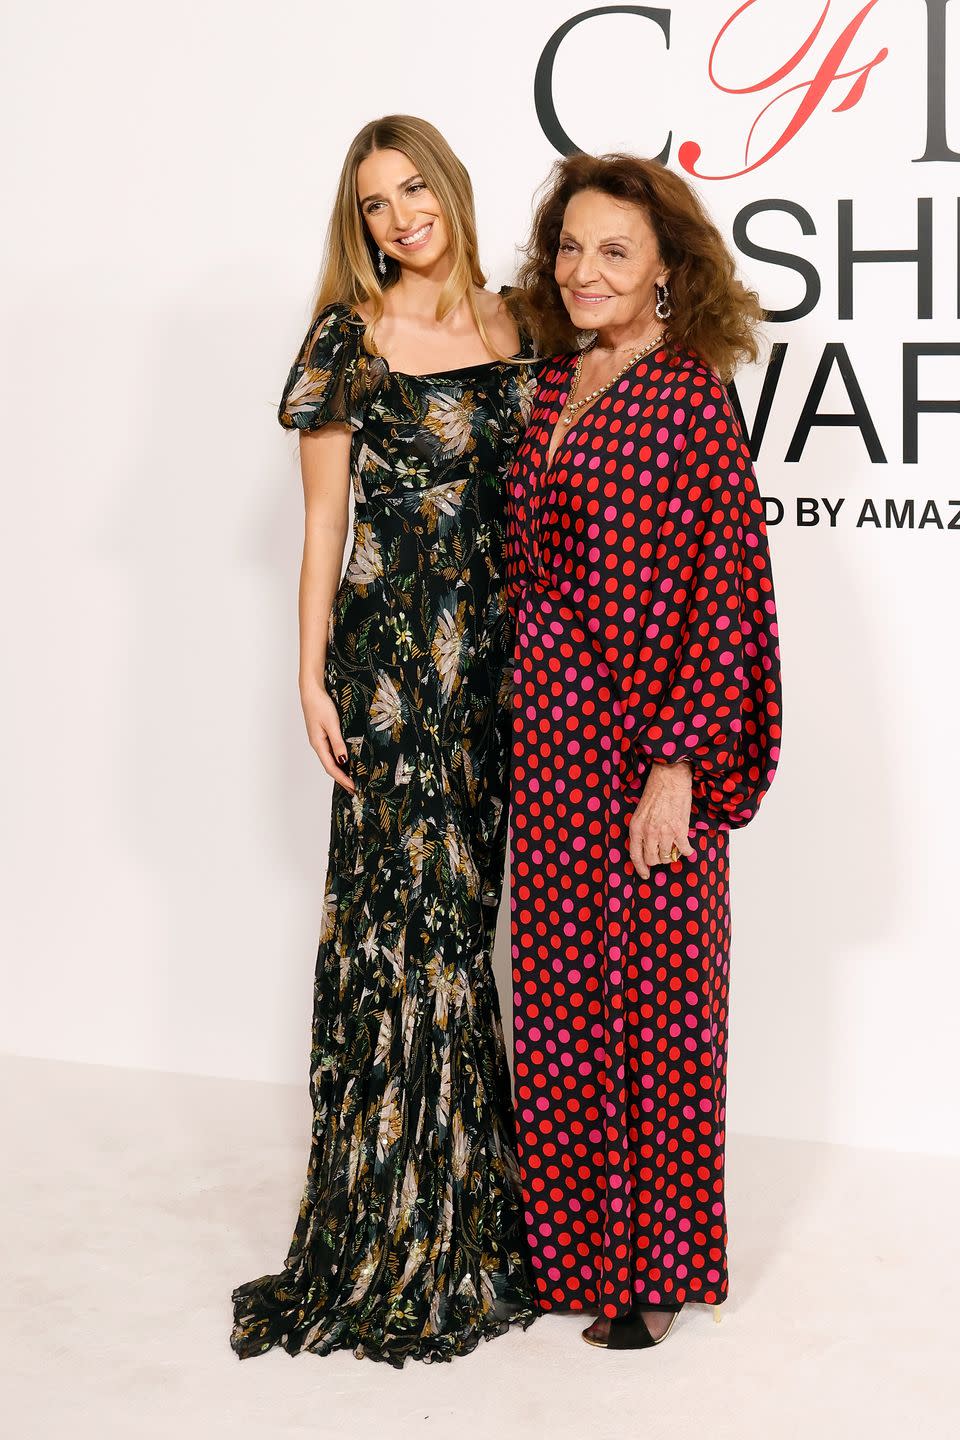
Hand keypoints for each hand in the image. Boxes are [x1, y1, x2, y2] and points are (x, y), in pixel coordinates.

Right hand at [300, 680, 354, 793]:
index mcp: (318, 744)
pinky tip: (346, 760)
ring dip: (341, 770)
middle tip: (355, 788)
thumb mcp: (332, 724)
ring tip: (352, 778)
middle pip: (330, 766)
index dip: (342, 779)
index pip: (331, 767)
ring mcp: (319, 739)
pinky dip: (339, 759)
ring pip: (331, 759)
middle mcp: (318, 744)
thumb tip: (343, 760)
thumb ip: (337, 742)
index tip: (353, 788)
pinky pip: (331, 751)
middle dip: (342, 778)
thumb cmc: (320, 705)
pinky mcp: (322, 733)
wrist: (311, 690)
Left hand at [628, 761, 694, 879]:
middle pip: (652, 859)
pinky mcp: (680, 830)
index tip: (645, 875)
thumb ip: (643, 830)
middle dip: (659, 860)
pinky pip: (684, 850)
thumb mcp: (641, 812)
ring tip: (676, 846)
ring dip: (673, 854)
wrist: (670, 777)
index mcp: (636, 827)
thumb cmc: (655, 791)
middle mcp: (648, 832)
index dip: (640, 868)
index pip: (635, 855)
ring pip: (668, 857)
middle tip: (664, 853)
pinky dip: (687, 851)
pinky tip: (688, 847)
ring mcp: (664, 832)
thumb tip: (649, 847)